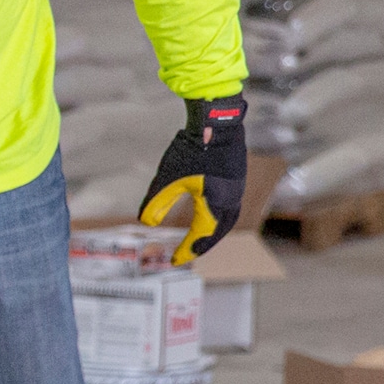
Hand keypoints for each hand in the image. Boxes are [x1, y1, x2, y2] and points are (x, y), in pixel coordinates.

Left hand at [140, 94, 248, 265]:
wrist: (217, 122)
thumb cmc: (193, 149)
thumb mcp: (168, 178)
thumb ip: (157, 202)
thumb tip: (146, 223)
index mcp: (216, 205)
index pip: (200, 236)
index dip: (186, 250)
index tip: (173, 261)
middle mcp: (231, 201)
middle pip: (217, 233)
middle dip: (202, 245)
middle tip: (187, 254)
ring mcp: (237, 189)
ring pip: (227, 221)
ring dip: (212, 233)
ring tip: (197, 239)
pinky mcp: (237, 178)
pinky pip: (230, 207)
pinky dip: (219, 218)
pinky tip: (209, 214)